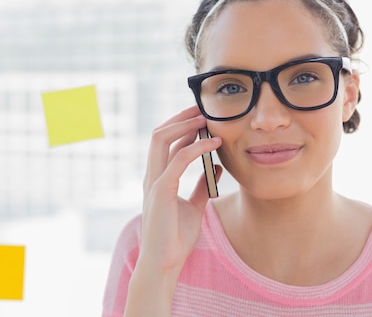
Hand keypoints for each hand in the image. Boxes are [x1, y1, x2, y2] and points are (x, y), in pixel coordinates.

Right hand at [138, 106, 222, 276]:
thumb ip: (203, 186)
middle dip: (180, 117)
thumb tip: (218, 168)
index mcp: (158, 178)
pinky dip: (197, 147)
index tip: (202, 116)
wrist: (165, 264)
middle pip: (160, 134)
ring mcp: (154, 182)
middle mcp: (153, 175)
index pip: (166, 142)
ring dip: (184, 125)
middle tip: (203, 108)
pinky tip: (214, 144)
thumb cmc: (176, 238)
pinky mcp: (161, 191)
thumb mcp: (195, 206)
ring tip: (206, 118)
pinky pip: (178, 160)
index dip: (181, 126)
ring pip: (161, 139)